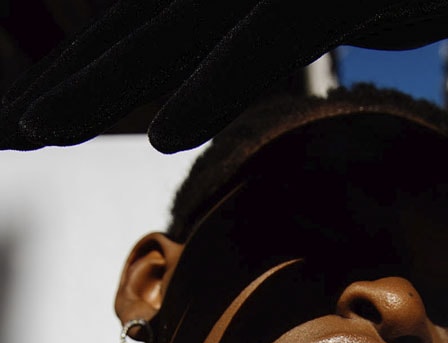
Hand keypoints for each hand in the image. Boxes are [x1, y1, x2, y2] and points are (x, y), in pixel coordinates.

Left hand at [0, 0, 447, 152]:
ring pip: (180, 31)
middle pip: (142, 25)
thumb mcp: (326, 10)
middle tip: (17, 128)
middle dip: (74, 81)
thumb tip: (223, 71)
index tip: (43, 114)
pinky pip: (265, 42)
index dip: (90, 71)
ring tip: (46, 131)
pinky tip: (165, 135)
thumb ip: (265, 30)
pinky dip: (214, 86)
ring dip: (108, 87)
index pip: (148, 27)